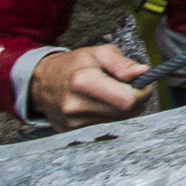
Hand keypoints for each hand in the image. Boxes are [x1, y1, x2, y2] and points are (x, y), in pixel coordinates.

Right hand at [31, 44, 145, 127]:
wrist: (43, 82)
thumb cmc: (74, 64)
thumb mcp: (99, 53)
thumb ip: (123, 63)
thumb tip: (143, 73)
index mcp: (83, 81)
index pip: (127, 100)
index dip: (142, 93)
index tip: (142, 84)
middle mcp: (75, 105)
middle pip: (125, 113)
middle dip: (136, 100)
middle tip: (130, 88)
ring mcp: (72, 122)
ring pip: (117, 121)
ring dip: (123, 109)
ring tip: (112, 94)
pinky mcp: (71, 132)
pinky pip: (104, 126)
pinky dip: (109, 115)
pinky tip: (99, 104)